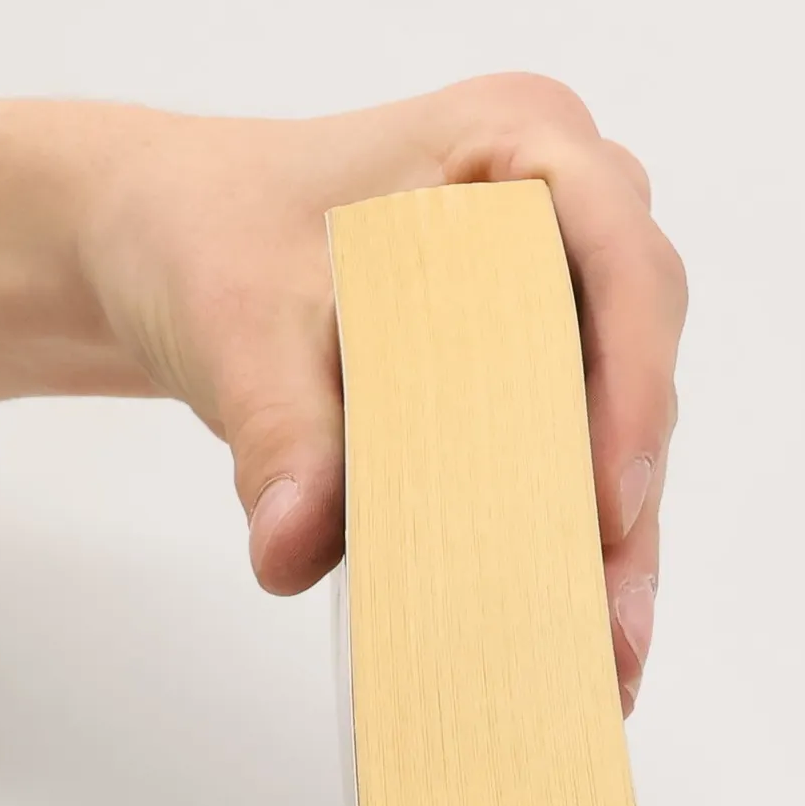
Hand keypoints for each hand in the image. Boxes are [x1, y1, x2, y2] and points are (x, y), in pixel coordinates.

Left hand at [67, 76, 685, 712]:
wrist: (169, 249)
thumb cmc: (211, 234)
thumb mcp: (235, 322)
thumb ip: (277, 432)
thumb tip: (292, 548)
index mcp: (514, 144)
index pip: (619, 256)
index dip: (633, 382)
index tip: (608, 499)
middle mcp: (561, 218)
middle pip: (635, 363)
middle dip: (627, 502)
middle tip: (613, 624)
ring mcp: (554, 301)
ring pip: (617, 429)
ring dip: (613, 548)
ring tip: (606, 661)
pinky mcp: (528, 378)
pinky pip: (570, 461)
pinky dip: (567, 548)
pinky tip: (574, 637)